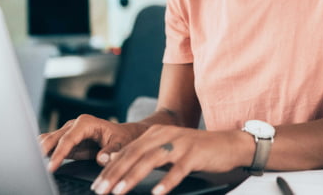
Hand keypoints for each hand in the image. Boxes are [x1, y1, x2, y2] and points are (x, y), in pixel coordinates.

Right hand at [39, 114, 141, 172]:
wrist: (123, 135)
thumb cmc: (122, 137)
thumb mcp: (121, 143)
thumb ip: (111, 151)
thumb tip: (101, 158)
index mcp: (86, 123)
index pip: (68, 139)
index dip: (58, 154)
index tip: (51, 167)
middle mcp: (74, 125)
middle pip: (52, 138)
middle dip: (41, 151)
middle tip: (33, 166)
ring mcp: (68, 132)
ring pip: (47, 140)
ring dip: (39, 151)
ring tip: (31, 165)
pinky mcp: (66, 141)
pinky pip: (50, 146)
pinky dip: (42, 153)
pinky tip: (35, 162)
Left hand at [90, 124, 253, 194]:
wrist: (225, 144)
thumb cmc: (192, 150)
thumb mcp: (166, 150)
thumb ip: (144, 155)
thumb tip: (116, 164)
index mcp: (155, 133)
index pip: (127, 151)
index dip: (110, 168)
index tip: (96, 184)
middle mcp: (164, 135)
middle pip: (135, 154)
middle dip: (115, 173)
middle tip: (100, 190)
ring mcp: (179, 143)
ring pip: (151, 160)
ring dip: (133, 176)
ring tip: (119, 191)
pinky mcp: (194, 153)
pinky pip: (178, 169)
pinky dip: (166, 181)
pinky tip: (157, 193)